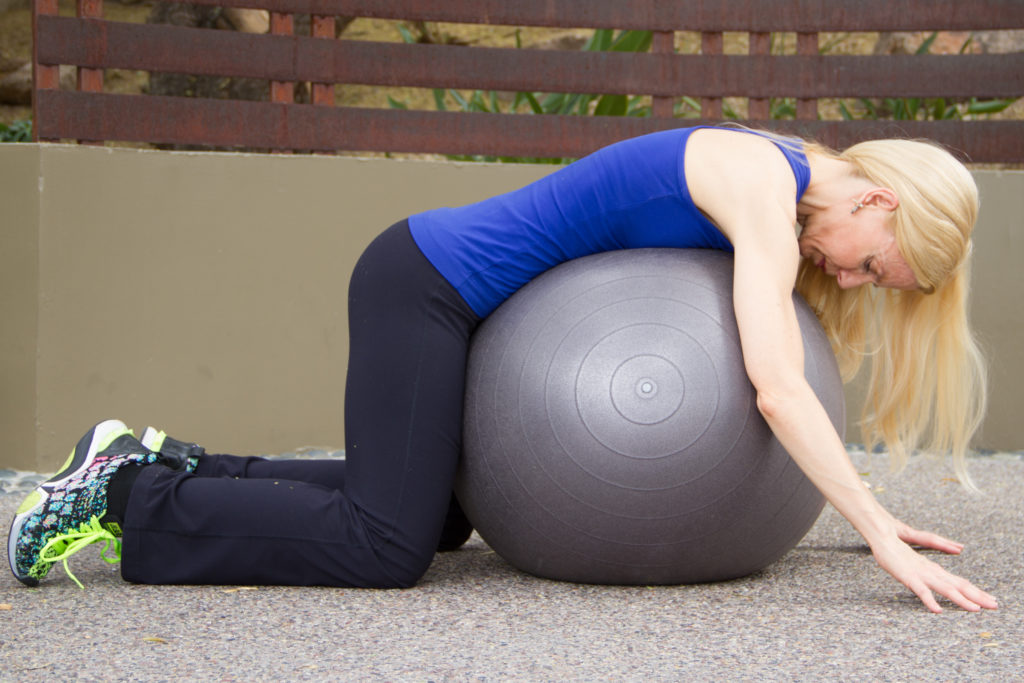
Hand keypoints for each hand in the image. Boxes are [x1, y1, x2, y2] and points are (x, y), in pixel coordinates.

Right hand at [870, 528, 997, 612]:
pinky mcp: (908, 576)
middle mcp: (932, 571)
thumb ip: (928, 569)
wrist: (882, 535)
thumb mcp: (915, 562)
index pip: (960, 581)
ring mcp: (921, 573)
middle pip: (959, 584)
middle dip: (977, 596)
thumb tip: (937, 573)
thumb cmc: (896, 549)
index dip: (976, 591)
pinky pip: (921, 590)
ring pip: (945, 588)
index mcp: (934, 569)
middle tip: (994, 605)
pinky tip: (937, 609)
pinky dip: (930, 600)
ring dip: (961, 599)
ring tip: (975, 609)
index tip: (990, 599)